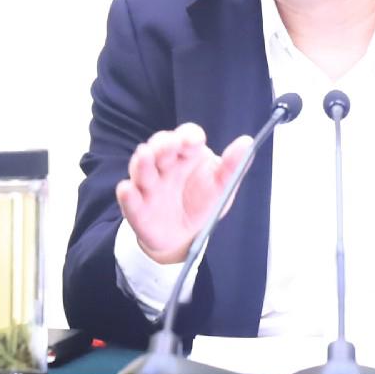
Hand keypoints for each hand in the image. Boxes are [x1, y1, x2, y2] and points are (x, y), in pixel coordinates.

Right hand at [114, 123, 255, 263]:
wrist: (183, 236)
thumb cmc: (202, 203)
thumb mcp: (221, 187)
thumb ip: (232, 166)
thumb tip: (247, 143)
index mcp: (187, 155)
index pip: (186, 137)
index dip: (188, 136)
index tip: (194, 141)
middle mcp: (165, 165)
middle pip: (160, 147)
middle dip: (163, 145)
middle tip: (169, 146)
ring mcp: (148, 184)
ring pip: (141, 168)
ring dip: (142, 162)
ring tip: (144, 156)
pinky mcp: (137, 207)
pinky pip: (129, 199)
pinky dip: (127, 195)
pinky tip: (127, 189)